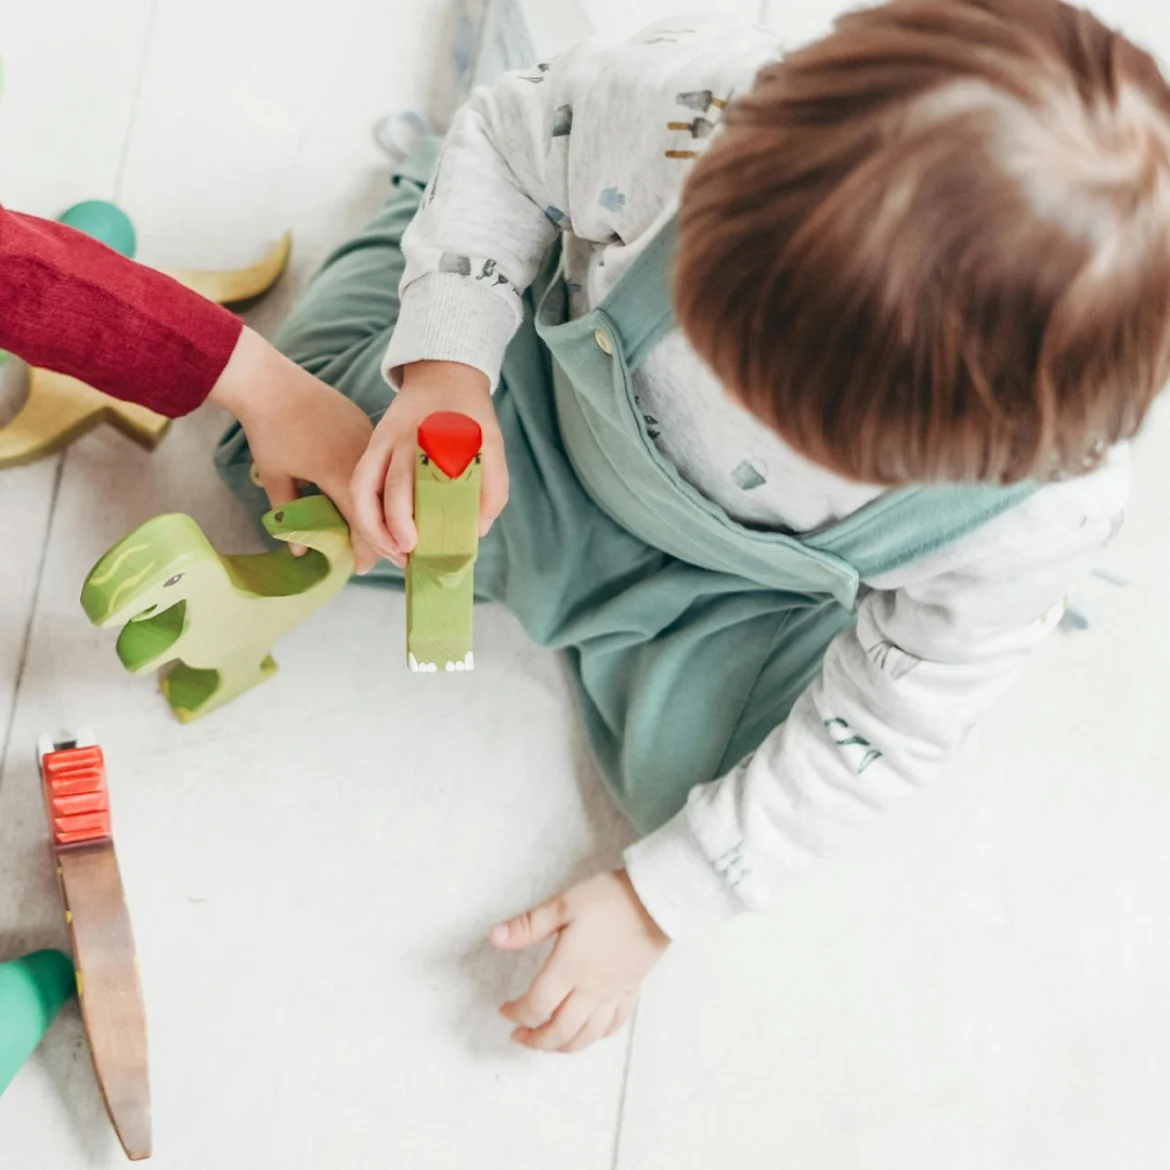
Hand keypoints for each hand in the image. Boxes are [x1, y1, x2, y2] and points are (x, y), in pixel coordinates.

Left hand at [209, 327, 376, 572]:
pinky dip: (375, 480)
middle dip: (378, 533)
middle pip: (380, 507)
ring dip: (379, 506)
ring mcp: (367, 438)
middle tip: (372, 553)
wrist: (270, 381)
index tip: (362, 569)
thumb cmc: (268, 431)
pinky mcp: (365, 424)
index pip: (364, 525)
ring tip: (373, 525)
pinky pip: (375, 461)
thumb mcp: (276, 477)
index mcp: (341, 475)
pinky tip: (369, 491)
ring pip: (381, 482)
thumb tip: (298, 551)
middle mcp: (362, 458)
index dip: (365, 551)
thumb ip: (289, 516)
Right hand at [349, 360, 507, 567]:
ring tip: (390, 552)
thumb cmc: (470, 418)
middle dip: (392, 529)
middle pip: (390, 488)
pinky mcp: (373, 445)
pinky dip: (364, 512)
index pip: (419, 483)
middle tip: (407, 556)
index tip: (416, 545)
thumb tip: (476, 530)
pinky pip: (359, 482)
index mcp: (436, 439)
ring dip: (371, 526)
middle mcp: (403, 440)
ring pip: (363, 488)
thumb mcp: (492, 446)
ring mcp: (382, 441)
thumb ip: (493, 487)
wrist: (444, 376)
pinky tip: (380, 534)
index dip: (409, 518)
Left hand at [491, 870, 669, 1053]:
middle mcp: (590, 989)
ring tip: (548, 1042)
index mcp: (568, 969)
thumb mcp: (563, 904)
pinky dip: (596, 1036)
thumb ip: (528, 925)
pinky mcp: (631, 990)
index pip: (536, 1005)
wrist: (657, 900)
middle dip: (536, 1040)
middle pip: (560, 1031)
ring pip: (586, 1036)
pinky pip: (613, 1025)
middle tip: (521, 1035)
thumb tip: (494, 936)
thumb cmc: (609, 899)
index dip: (516, 1013)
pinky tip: (588, 1032)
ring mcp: (613, 993)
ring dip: (563, 1046)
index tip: (504, 1010)